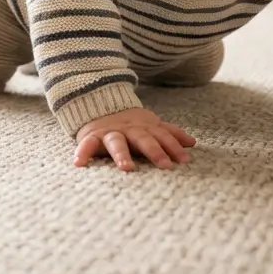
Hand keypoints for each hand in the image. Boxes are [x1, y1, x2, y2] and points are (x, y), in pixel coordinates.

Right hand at [73, 108, 195, 170]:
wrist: (98, 105)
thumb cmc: (129, 124)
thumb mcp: (150, 125)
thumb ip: (169, 134)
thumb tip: (192, 143)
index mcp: (144, 128)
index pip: (162, 136)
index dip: (174, 146)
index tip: (185, 160)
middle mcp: (128, 130)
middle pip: (143, 139)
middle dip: (154, 151)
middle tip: (166, 166)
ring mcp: (110, 133)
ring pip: (117, 142)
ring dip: (122, 154)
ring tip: (127, 168)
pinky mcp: (91, 137)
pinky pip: (86, 145)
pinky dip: (82, 153)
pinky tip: (79, 164)